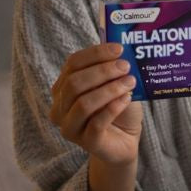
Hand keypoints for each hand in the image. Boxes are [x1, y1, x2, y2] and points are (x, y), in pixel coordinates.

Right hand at [50, 42, 142, 164]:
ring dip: (109, 89)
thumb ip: (112, 69)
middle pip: (74, 83)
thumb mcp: (115, 84)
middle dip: (102, 71)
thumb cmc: (118, 108)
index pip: (72, 63)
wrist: (125, 139)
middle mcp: (60, 107)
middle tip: (126, 66)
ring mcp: (70, 126)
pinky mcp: (86, 142)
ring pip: (83, 103)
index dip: (95, 54)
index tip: (119, 48)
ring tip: (130, 82)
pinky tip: (127, 99)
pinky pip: (96, 123)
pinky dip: (113, 108)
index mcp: (64, 87)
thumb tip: (121, 49)